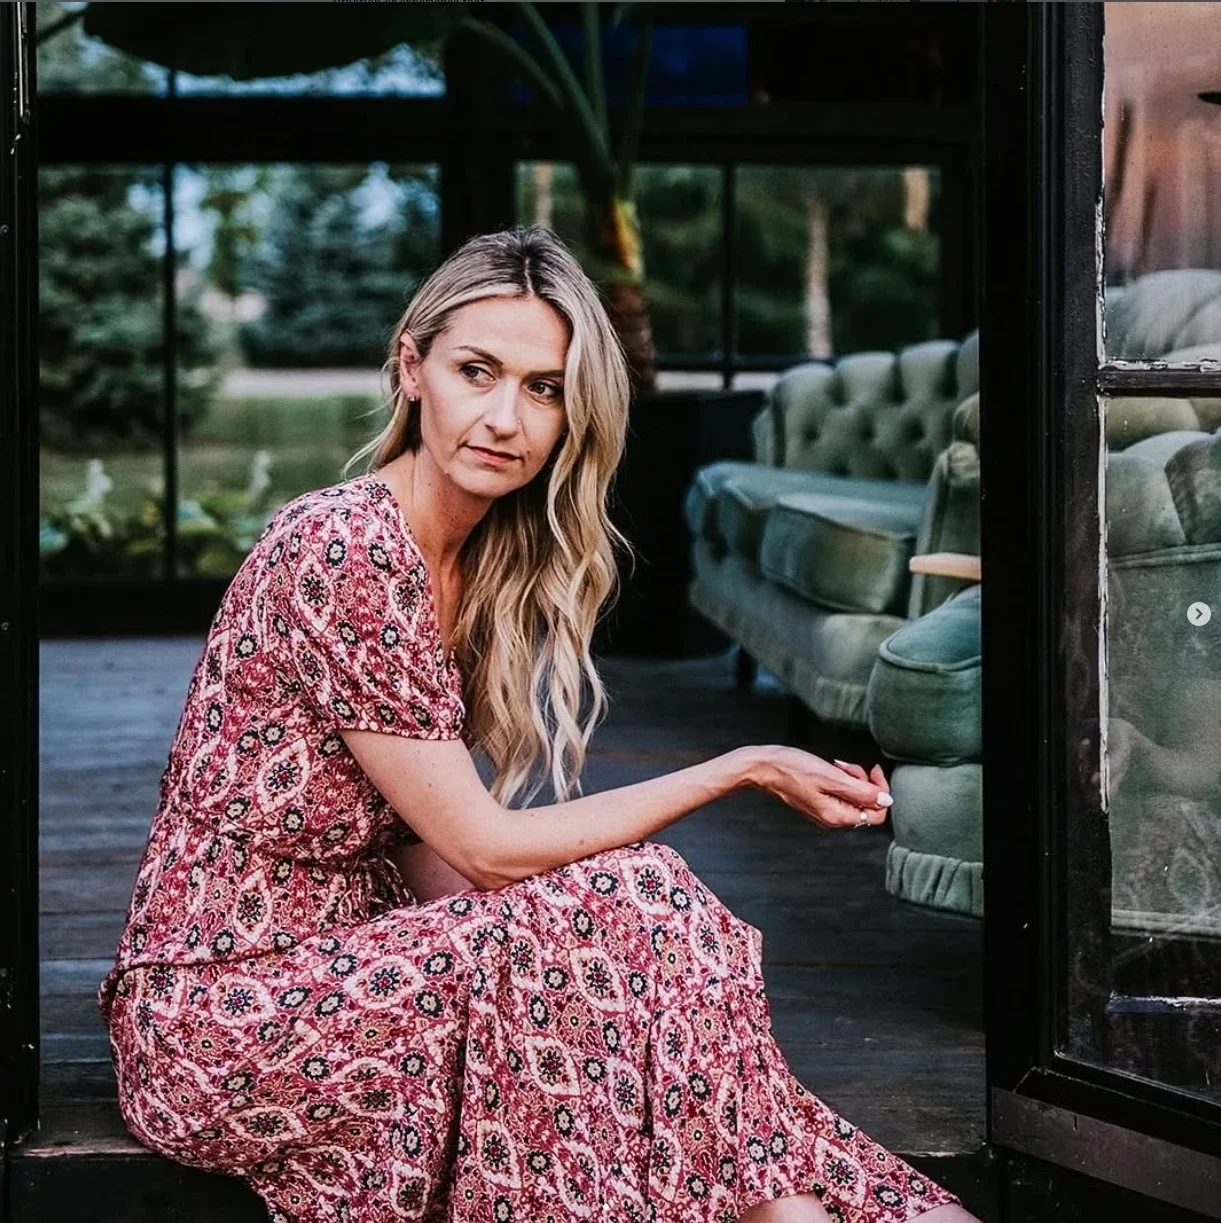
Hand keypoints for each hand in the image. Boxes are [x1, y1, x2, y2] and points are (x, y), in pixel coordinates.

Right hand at [748, 746, 892, 829]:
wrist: (762, 767)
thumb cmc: (791, 769)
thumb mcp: (830, 776)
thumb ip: (861, 791)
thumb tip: (886, 800)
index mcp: (837, 816)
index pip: (877, 813)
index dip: (880, 791)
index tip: (872, 771)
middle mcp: (832, 818)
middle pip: (866, 805)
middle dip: (864, 782)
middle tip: (849, 767)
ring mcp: (825, 810)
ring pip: (854, 797)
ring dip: (852, 778)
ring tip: (837, 765)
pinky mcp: (818, 801)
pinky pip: (840, 793)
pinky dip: (840, 779)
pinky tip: (830, 768)